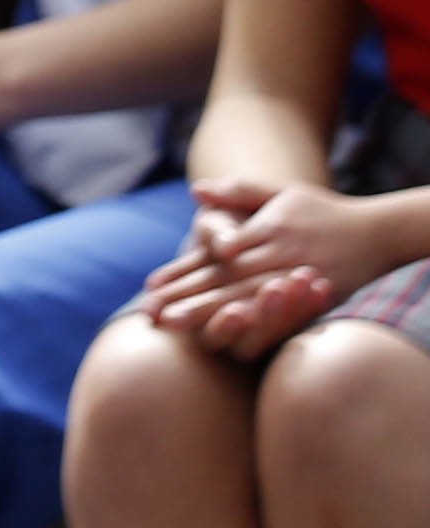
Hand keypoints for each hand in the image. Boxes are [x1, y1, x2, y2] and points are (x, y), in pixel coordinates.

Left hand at [145, 179, 414, 356]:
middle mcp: (280, 255)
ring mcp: (300, 278)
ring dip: (209, 314)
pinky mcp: (319, 300)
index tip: (150, 285)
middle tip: (152, 314)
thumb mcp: (280, 193)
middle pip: (226, 280)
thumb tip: (196, 190)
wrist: (377, 232)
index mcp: (266, 230)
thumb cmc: (319, 210)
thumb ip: (239, 192)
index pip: (215, 254)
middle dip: (187, 298)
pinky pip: (283, 315)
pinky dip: (253, 325)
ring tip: (174, 325)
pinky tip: (225, 336)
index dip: (182, 269)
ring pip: (248, 299)